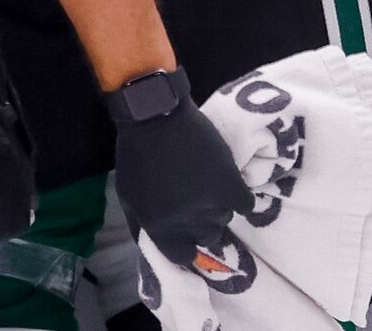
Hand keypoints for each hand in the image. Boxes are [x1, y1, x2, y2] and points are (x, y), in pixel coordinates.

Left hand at [108, 69, 247, 269]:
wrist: (155, 114)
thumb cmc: (136, 154)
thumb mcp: (127, 194)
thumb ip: (141, 225)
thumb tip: (155, 247)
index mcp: (159, 226)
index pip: (180, 256)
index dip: (184, 246)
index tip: (185, 233)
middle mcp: (187, 222)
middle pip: (206, 237)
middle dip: (200, 223)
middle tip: (192, 200)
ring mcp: (211, 205)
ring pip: (224, 218)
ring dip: (216, 205)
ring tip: (201, 181)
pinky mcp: (231, 186)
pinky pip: (245, 204)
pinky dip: (237, 196)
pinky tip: (224, 183)